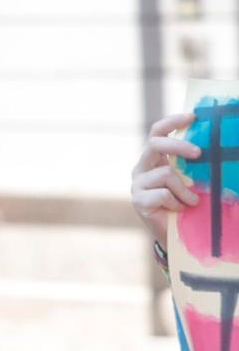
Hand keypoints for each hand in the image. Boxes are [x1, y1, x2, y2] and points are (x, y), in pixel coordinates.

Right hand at [132, 110, 200, 241]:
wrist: (174, 234)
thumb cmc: (186, 203)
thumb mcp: (191, 180)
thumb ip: (192, 166)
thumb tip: (212, 149)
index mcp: (154, 159)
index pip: (157, 132)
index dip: (172, 122)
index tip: (192, 116)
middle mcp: (142, 168)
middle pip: (155, 145)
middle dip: (179, 146)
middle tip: (199, 154)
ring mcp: (138, 184)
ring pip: (165, 173)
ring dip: (185, 189)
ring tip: (192, 202)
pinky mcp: (138, 201)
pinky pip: (163, 194)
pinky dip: (177, 202)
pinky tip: (179, 210)